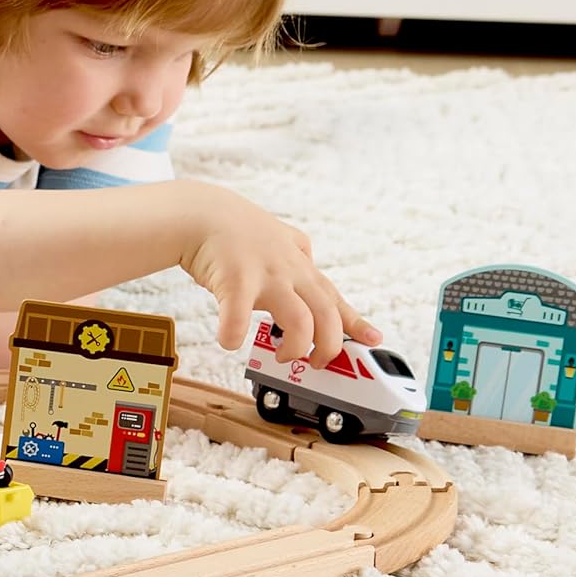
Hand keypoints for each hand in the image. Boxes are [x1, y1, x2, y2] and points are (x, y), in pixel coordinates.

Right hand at [181, 186, 380, 368]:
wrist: (201, 214)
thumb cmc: (235, 230)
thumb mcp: (278, 236)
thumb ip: (298, 252)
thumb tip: (311, 262)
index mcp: (299, 267)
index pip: (334, 298)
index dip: (355, 322)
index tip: (374, 339)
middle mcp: (289, 271)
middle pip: (326, 314)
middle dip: (327, 346)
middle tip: (315, 362)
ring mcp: (265, 276)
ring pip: (299, 321)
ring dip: (295, 347)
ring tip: (281, 357)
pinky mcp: (234, 281)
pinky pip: (239, 318)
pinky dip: (234, 335)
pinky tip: (228, 341)